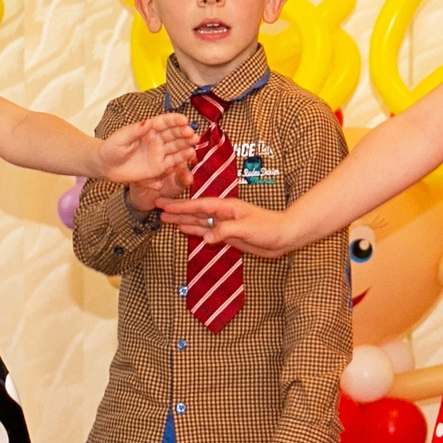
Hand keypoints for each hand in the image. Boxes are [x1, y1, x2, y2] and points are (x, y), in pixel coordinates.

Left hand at [97, 111, 196, 190]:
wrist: (106, 166)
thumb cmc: (111, 148)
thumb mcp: (120, 138)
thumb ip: (135, 131)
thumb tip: (148, 122)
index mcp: (148, 129)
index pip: (164, 122)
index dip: (174, 120)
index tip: (184, 120)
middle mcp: (156, 139)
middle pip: (173, 134)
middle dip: (183, 132)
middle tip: (191, 132)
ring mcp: (159, 152)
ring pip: (176, 146)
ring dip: (186, 143)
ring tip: (195, 141)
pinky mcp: (160, 166)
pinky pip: (173, 161)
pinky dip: (182, 158)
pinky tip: (190, 154)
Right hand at [161, 195, 299, 257]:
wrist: (285, 236)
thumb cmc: (270, 228)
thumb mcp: (246, 228)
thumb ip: (224, 231)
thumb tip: (205, 238)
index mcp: (227, 207)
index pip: (199, 205)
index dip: (180, 206)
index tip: (163, 204)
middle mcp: (224, 214)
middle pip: (195, 211)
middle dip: (176, 210)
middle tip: (157, 208)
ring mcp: (225, 224)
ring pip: (199, 221)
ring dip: (182, 220)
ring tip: (164, 219)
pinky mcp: (229, 235)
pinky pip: (207, 231)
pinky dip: (195, 230)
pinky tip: (184, 229)